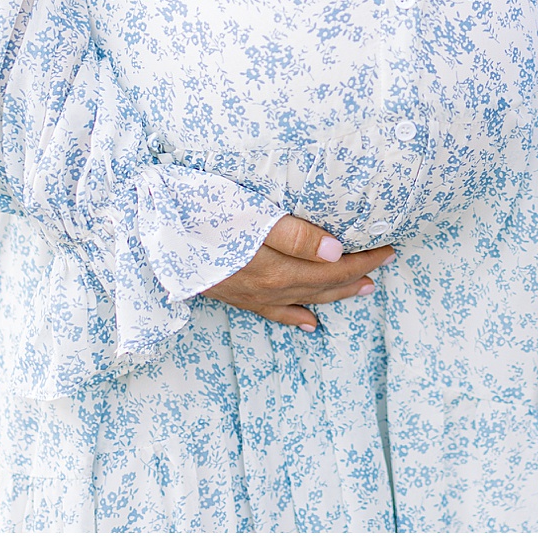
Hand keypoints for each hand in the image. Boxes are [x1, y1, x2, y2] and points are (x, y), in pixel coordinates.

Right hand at [201, 214, 394, 330]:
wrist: (147, 232)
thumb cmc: (199, 213)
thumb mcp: (250, 215)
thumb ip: (296, 235)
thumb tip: (338, 253)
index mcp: (276, 270)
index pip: (334, 269)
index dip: (365, 260)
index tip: (390, 248)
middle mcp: (266, 289)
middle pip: (323, 286)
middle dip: (358, 276)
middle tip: (386, 265)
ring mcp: (248, 296)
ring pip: (303, 300)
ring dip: (335, 296)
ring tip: (363, 291)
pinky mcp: (232, 296)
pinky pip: (272, 313)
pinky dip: (294, 317)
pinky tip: (309, 324)